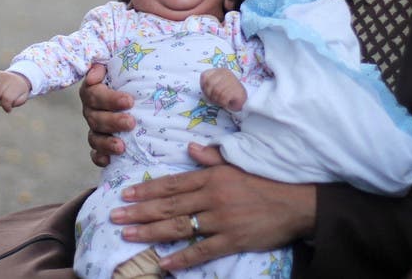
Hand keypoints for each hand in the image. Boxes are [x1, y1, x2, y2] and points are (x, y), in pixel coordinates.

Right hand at [0, 70, 30, 111]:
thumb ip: (17, 102)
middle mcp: (6, 77)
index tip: (8, 109)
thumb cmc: (18, 91)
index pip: (7, 98)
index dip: (6, 106)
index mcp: (16, 84)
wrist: (17, 78)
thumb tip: (5, 103)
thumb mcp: (23, 97)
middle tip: (3, 99)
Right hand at [79, 63, 134, 166]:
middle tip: (131, 122)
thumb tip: (97, 71)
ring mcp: (95, 128)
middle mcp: (91, 109)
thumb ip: (110, 62)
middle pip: (95, 117)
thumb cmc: (132, 75)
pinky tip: (110, 161)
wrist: (138, 89)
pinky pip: (95, 153)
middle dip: (113, 121)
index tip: (130, 100)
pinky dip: (100, 157)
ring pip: (94, 136)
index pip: (95, 94)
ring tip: (122, 147)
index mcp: (93, 89)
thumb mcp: (125, 61)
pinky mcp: (101, 144)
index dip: (110, 99)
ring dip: (106, 142)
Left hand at [110, 143, 316, 271]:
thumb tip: (191, 147)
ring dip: (151, 232)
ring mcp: (222, 219)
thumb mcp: (238, 164)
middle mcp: (212, 196)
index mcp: (212, 176)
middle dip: (139, 211)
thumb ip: (212, 158)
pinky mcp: (233, 239)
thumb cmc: (265, 182)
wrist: (296, 203)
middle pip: (169, 204)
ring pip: (180, 226)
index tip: (126, 193)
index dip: (147, 189)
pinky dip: (182, 258)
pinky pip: (202, 250)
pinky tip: (164, 263)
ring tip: (128, 234)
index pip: (172, 183)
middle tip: (115, 215)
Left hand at [200, 69, 245, 111]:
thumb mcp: (216, 86)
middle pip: (209, 83)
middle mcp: (225, 73)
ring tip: (220, 101)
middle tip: (214, 99)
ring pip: (216, 91)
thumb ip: (209, 85)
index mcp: (219, 71)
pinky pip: (223, 97)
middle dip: (209, 94)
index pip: (204, 76)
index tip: (207, 92)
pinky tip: (225, 103)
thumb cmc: (227, 93)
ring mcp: (232, 80)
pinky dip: (222, 103)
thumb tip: (203, 90)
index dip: (203, 86)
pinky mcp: (236, 89)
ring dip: (216, 99)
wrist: (242, 100)